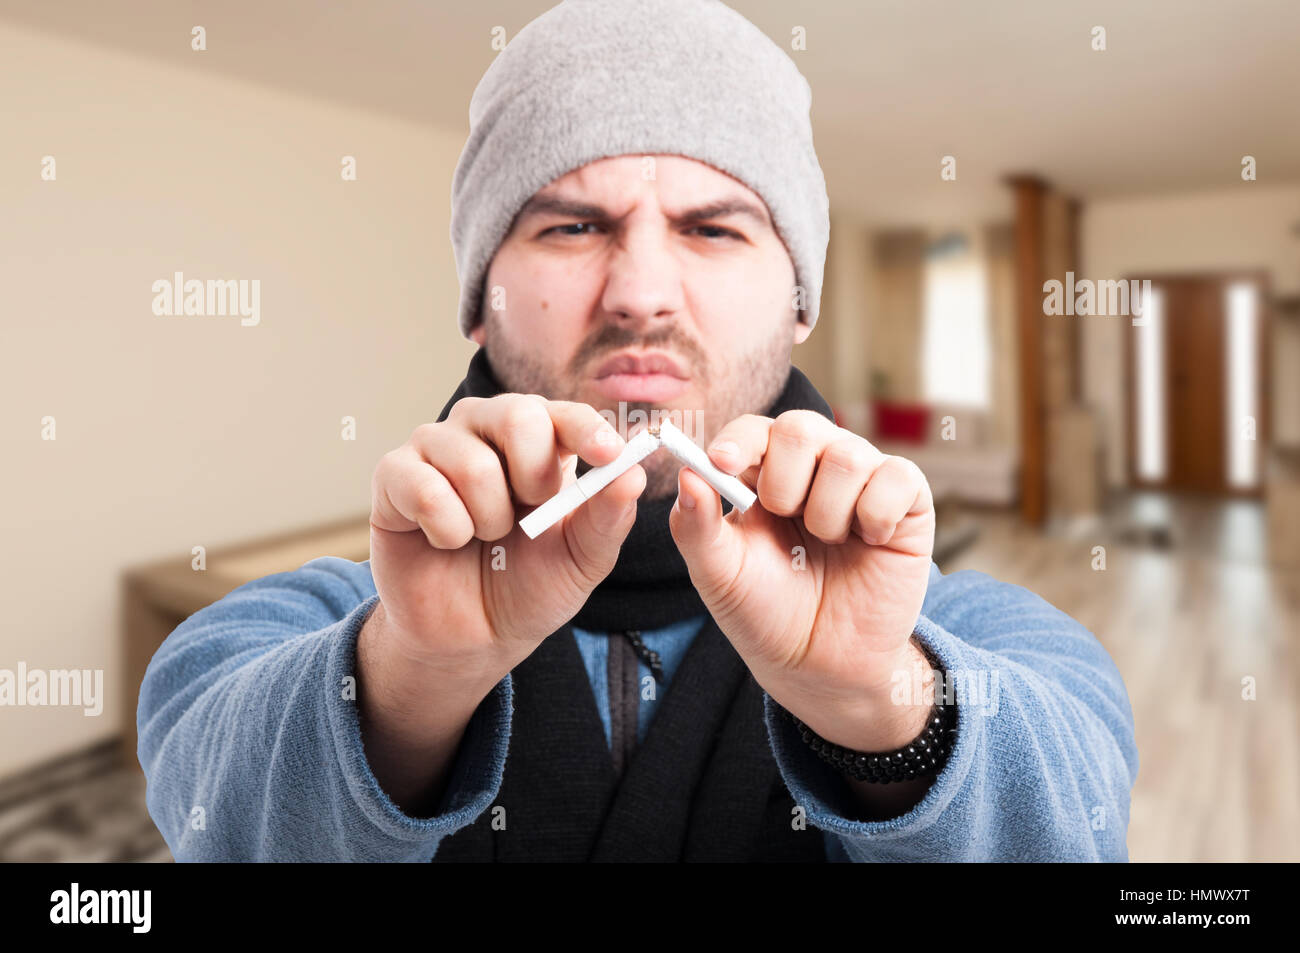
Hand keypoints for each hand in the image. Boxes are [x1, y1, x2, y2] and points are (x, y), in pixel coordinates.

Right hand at [367, 394, 645, 690]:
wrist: (471, 636)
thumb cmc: (528, 586)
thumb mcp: (581, 560)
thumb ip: (607, 517)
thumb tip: (633, 475)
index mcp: (539, 440)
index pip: (564, 414)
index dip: (587, 430)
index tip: (609, 454)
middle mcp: (487, 429)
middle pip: (517, 414)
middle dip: (534, 477)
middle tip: (527, 517)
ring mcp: (437, 446)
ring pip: (472, 462)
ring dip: (487, 519)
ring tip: (483, 538)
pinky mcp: (393, 474)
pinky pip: (425, 488)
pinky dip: (447, 530)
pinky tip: (445, 541)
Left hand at [668, 410, 934, 750]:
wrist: (820, 665)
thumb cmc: (766, 612)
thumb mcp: (719, 574)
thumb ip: (696, 525)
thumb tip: (686, 473)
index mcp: (763, 474)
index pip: (753, 429)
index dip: (739, 440)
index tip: (721, 463)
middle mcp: (814, 466)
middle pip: (800, 428)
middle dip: (784, 481)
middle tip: (785, 520)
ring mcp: (862, 479)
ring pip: (848, 455)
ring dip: (828, 512)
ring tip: (828, 543)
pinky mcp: (907, 501)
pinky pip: (897, 477)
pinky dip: (876, 513)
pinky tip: (868, 541)